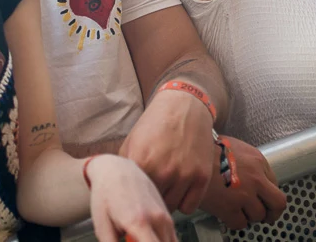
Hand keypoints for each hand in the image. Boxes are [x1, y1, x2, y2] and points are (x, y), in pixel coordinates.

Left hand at [85, 154, 176, 241]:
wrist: (116, 170)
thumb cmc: (106, 196)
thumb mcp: (102, 226)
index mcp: (139, 222)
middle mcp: (157, 218)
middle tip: (131, 238)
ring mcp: (165, 215)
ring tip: (136, 236)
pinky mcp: (168, 214)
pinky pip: (171, 238)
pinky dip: (160, 241)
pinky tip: (146, 238)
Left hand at [118, 88, 216, 213]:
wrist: (184, 106)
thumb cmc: (154, 125)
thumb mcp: (130, 142)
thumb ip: (123, 169)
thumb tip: (113, 193)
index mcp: (142, 162)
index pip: (133, 197)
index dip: (133, 198)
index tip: (134, 195)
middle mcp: (164, 170)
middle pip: (151, 205)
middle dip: (149, 201)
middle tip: (151, 192)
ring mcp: (185, 174)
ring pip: (170, 208)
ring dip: (167, 201)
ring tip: (166, 188)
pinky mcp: (202, 176)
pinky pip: (189, 207)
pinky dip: (184, 201)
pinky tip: (180, 189)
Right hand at [198, 137, 286, 230]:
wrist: (191, 158)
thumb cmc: (209, 150)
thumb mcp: (236, 146)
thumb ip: (249, 161)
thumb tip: (253, 173)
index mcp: (258, 162)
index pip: (275, 184)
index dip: (269, 194)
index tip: (266, 199)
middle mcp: (256, 179)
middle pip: (277, 204)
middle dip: (272, 212)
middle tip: (267, 216)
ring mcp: (244, 195)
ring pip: (258, 216)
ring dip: (250, 216)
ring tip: (241, 211)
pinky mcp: (229, 208)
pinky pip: (240, 224)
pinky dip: (236, 222)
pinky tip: (229, 215)